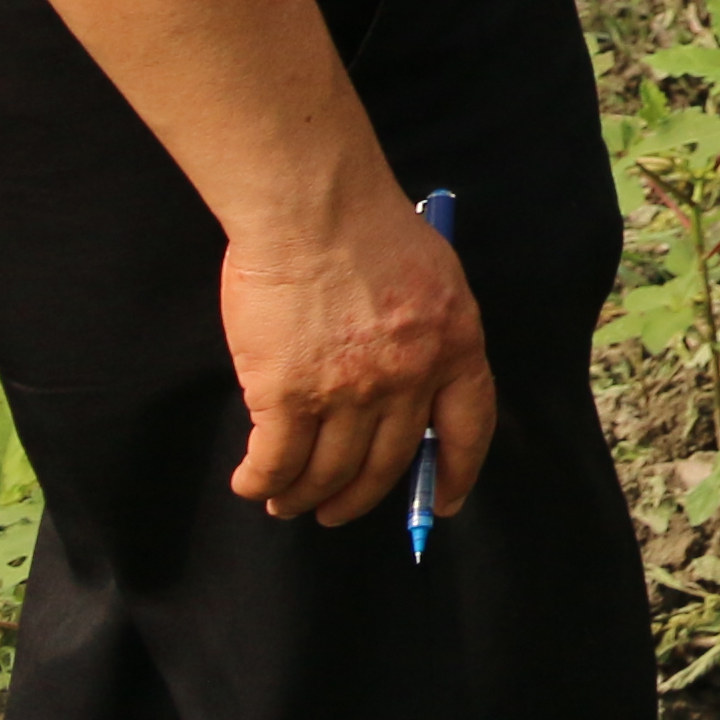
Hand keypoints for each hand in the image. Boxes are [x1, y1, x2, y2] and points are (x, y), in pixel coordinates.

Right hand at [221, 189, 493, 528]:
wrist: (315, 208)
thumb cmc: (370, 229)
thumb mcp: (435, 282)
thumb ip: (430, 337)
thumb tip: (412, 391)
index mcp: (456, 346)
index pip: (469, 428)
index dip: (456, 473)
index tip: (443, 502)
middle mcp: (408, 379)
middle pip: (387, 463)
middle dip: (359, 498)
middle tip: (336, 511)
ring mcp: (348, 392)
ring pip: (328, 472)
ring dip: (304, 496)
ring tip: (287, 502)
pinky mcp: (287, 395)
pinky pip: (276, 461)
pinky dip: (262, 481)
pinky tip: (251, 484)